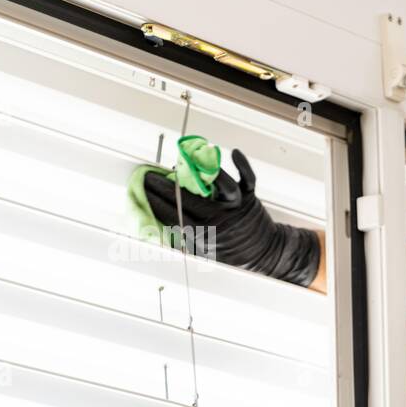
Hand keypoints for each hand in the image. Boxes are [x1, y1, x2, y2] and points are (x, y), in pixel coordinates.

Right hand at [143, 148, 319, 287]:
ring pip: (223, 187)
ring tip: (184, 161)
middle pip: (191, 200)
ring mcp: (236, 207)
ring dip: (205, 172)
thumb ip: (182, 238)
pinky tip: (233, 152)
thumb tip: (152, 222)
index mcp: (207, 234)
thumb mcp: (203, 252)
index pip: (177, 216)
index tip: (141, 190)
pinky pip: (248, 180)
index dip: (157, 203)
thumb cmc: (229, 252)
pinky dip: (243, 166)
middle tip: (149, 176)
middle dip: (167, 187)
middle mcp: (221, 219)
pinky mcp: (250, 198)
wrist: (264, 254)